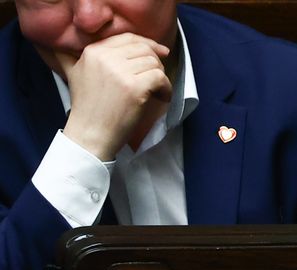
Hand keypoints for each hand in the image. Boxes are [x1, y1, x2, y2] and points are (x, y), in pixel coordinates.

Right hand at [57, 33, 171, 160]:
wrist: (90, 133)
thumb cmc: (87, 108)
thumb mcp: (74, 74)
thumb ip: (70, 57)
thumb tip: (60, 45)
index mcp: (93, 51)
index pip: (128, 38)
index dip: (147, 44)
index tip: (160, 52)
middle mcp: (106, 57)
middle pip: (144, 49)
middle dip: (156, 63)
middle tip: (158, 79)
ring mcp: (120, 72)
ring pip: (154, 63)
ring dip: (161, 78)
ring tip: (157, 92)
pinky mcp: (134, 87)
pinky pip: (160, 78)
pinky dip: (166, 89)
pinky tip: (161, 98)